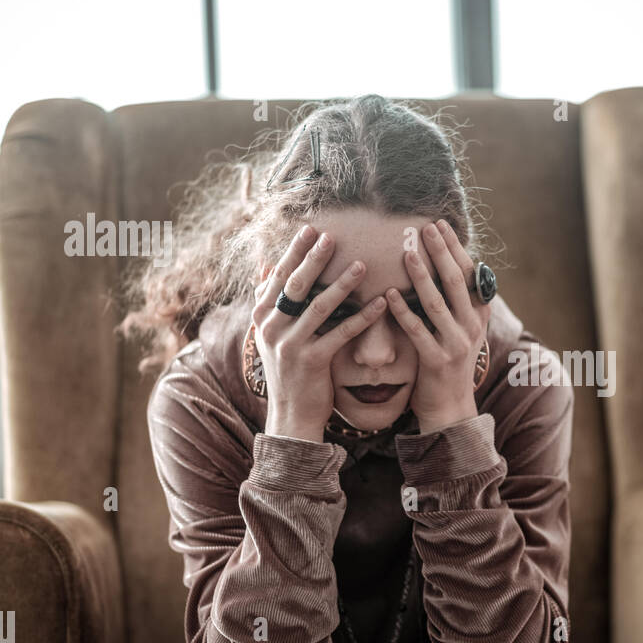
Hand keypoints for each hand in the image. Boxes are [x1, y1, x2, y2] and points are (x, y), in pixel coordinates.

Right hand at [252, 224, 387, 440]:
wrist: (291, 414)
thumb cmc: (288, 370)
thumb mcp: (270, 334)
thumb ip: (268, 301)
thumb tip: (262, 265)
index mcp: (262, 316)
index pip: (278, 276)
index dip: (294, 251)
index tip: (310, 228)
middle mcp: (272, 328)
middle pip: (295, 285)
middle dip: (314, 258)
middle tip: (333, 236)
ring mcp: (290, 345)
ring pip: (318, 306)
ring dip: (342, 283)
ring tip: (362, 264)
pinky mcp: (312, 362)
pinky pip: (341, 333)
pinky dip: (362, 316)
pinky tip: (380, 303)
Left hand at [386, 219, 491, 432]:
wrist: (451, 408)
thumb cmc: (449, 362)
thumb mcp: (461, 329)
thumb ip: (456, 302)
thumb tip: (445, 265)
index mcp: (479, 314)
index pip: (470, 273)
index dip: (454, 248)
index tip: (439, 224)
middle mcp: (472, 326)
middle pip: (456, 281)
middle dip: (441, 252)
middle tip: (425, 227)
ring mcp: (456, 344)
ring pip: (438, 302)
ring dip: (422, 275)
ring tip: (406, 252)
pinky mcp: (437, 360)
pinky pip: (418, 330)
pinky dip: (403, 311)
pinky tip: (389, 294)